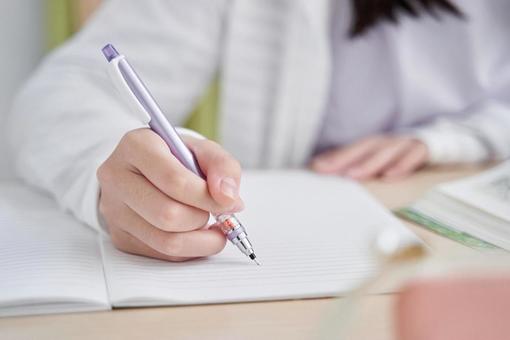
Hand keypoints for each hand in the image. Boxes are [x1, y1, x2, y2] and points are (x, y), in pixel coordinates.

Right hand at [97, 128, 242, 260]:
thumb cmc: (176, 158)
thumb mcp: (203, 150)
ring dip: (200, 240)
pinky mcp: (120, 236)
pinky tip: (196, 235)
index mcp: (136, 146)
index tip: (228, 202)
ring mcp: (114, 210)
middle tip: (217, 213)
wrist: (147, 169)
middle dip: (202, 218)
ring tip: (211, 227)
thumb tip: (228, 198)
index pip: (174, 180)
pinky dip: (190, 250)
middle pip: (168, 214)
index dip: (207, 197)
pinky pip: (162, 254)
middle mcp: (117, 178)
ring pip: (165, 241)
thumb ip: (223, 167)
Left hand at [311, 135, 428, 179]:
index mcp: (375, 144)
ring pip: (386, 152)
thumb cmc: (402, 155)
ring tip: (354, 175)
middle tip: (328, 171)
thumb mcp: (379, 159)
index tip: (316, 167)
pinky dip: (402, 164)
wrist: (439, 144)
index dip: (334, 157)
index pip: (351, 149)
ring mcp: (405, 144)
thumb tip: (324, 167)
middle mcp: (387, 142)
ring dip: (369, 163)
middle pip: (364, 148)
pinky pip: (413, 155)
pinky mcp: (424, 148)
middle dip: (345, 158)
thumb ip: (356, 163)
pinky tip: (391, 175)